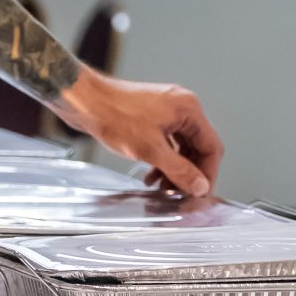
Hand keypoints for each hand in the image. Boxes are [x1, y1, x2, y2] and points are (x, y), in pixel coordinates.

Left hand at [55, 69, 223, 199]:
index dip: (207, 174)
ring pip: (180, 147)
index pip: (211, 147)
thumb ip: (179, 170)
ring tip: (161, 188)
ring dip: (173, 169)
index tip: (199, 194)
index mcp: (188, 110)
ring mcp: (166, 111)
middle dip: (188, 173)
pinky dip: (162, 160)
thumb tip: (199, 186)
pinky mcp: (151, 116)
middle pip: (196, 148)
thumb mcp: (151, 150)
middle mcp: (181, 107)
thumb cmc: (114, 116)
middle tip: (179, 194)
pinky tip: (150, 175)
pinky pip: (165, 142)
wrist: (84, 100)